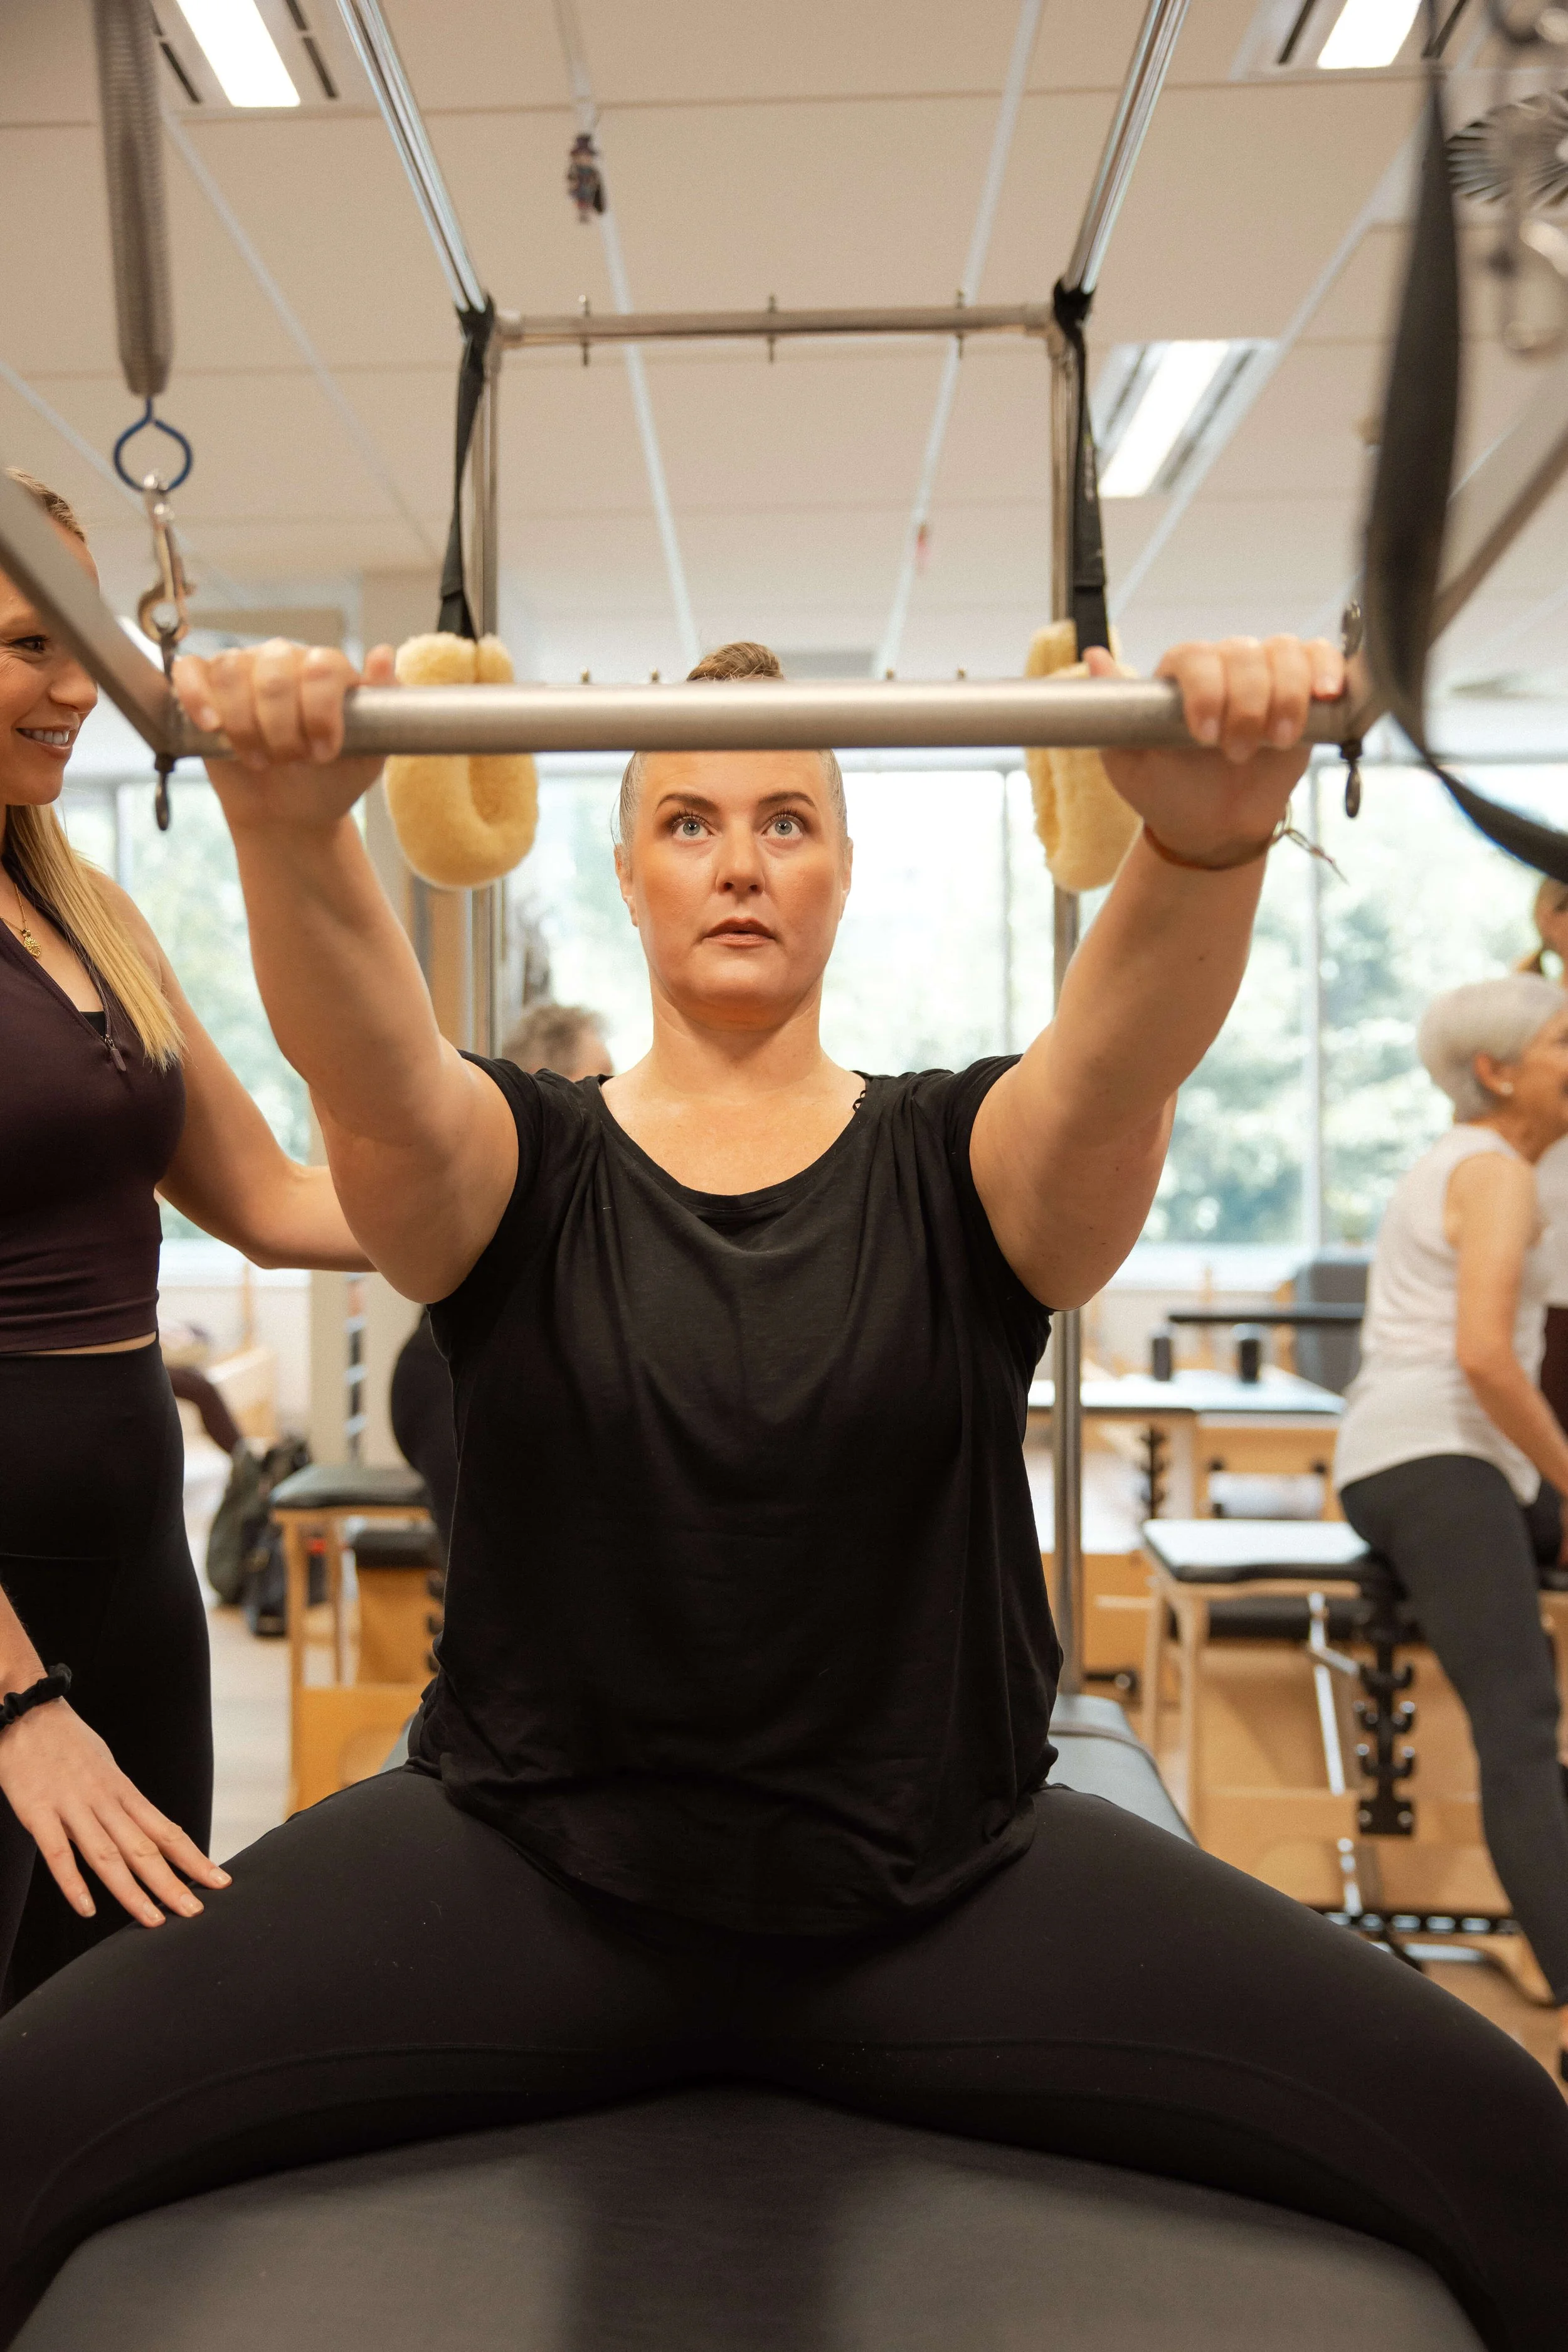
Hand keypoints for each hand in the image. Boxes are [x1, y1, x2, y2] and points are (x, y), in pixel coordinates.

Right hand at [0, 1699, 229, 1928]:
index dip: (193, 1857)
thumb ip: (121, 1800)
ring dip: (131, 1891)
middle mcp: (104, 1800)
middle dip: (171, 1882)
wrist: (27, 1710)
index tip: (219, 1879)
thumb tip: (145, 1826)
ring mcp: (72, 1806)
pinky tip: (87, 1909)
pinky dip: (73, 1882)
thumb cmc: (67, 1741)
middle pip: (144, 1848)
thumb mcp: (105, 1766)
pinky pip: (57, 1852)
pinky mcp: (38, 1811)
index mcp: (122, 1790)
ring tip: (153, 1920)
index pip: (166, 1830)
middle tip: (196, 1911)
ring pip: (107, 1855)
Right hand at [172, 639, 395, 835]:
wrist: (289, 814)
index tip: (322, 754)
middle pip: (276, 672)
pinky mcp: (204, 686)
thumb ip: (384, 703)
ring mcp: (242, 668)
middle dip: (282, 727)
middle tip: (290, 762)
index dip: (319, 713)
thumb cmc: (330, 780)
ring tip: (260, 760)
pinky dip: (197, 696)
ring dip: (245, 725)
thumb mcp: (370, 753)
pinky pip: (191, 671)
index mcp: (326, 669)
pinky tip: (212, 725)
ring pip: (234, 671)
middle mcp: (284, 659)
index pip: (322, 667)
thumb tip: (382, 653)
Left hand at [1090, 636, 1344, 867]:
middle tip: (1235, 754)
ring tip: (1278, 739)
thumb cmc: (1166, 792)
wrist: (1210, 827)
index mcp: (1181, 675)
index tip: (1204, 736)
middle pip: (1244, 652)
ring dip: (1285, 694)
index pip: (1195, 656)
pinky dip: (1328, 670)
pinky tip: (1325, 695)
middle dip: (1244, 704)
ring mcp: (1266, 674)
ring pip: (1285, 652)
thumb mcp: (1127, 763)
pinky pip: (1321, 659)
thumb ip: (1112, 714)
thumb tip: (1094, 657)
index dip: (1204, 690)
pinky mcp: (1303, 691)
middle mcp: (1224, 666)